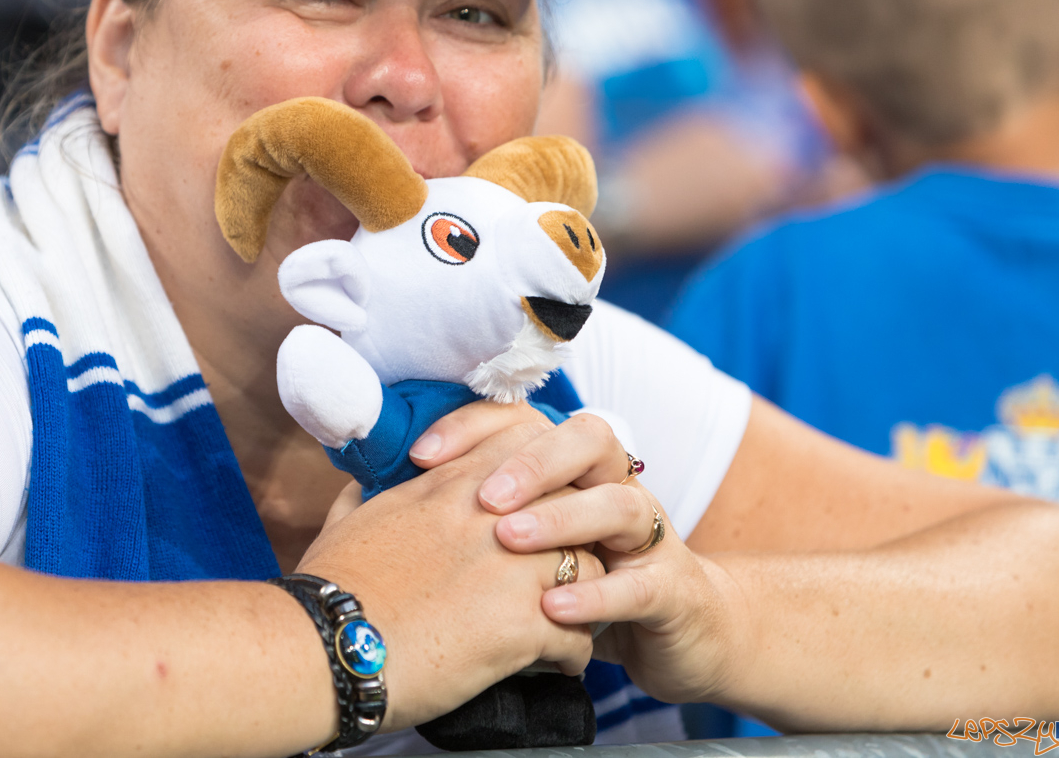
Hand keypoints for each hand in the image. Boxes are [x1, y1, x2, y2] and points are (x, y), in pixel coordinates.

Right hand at [297, 419, 603, 729]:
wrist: (327, 645)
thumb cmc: (330, 588)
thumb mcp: (349, 519)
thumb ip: (370, 491)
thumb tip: (367, 481)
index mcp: (450, 486)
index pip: (528, 448)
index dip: (544, 480)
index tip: (540, 512)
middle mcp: (492, 517)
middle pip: (572, 506)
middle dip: (577, 537)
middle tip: (567, 568)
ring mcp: (514, 570)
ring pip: (593, 572)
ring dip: (585, 599)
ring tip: (567, 622)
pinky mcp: (522, 627)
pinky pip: (580, 638)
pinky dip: (573, 655)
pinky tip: (555, 666)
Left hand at [412, 403, 745, 704]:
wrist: (678, 637)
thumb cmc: (581, 583)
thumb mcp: (527, 546)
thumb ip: (470, 516)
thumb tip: (379, 497)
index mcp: (573, 469)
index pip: (528, 421)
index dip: (475, 427)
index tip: (421, 455)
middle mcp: (614, 486)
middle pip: (587, 440)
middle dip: (532, 462)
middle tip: (483, 496)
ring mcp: (649, 537)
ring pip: (620, 502)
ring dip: (563, 517)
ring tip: (511, 539)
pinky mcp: (672, 591)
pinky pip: (641, 585)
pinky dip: (599, 596)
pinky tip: (556, 610)